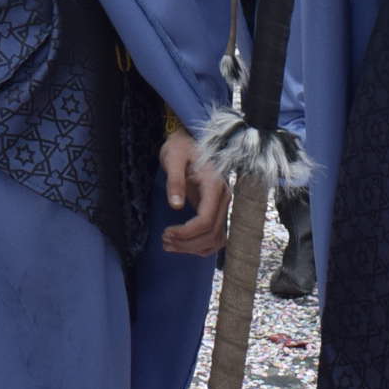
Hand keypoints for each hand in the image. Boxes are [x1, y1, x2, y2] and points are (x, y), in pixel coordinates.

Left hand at [158, 132, 229, 255]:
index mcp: (214, 185)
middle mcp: (224, 197)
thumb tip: (175, 206)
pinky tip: (184, 245)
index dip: (186, 233)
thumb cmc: (181, 147)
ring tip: (169, 244)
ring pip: (216, 239)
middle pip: (211, 234)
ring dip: (193, 248)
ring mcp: (222, 205)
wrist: (190, 140)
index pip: (206, 220)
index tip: (166, 233)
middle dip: (186, 243)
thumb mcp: (173, 158)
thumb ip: (175, 181)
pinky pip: (216, 237)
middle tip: (164, 240)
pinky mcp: (217, 209)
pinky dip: (202, 246)